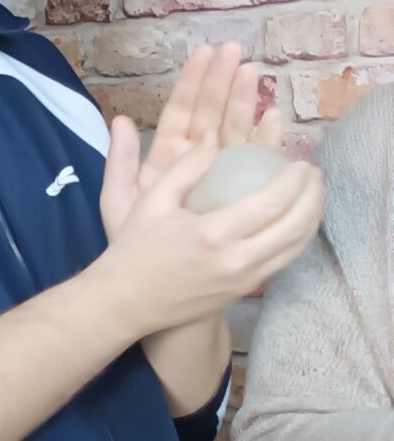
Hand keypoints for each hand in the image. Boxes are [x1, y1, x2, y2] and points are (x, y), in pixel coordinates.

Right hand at [93, 124, 323, 340]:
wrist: (126, 303)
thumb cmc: (134, 249)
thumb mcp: (152, 201)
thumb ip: (186, 167)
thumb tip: (214, 137)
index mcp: (212, 234)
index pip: (271, 203)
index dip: (294, 181)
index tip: (301, 163)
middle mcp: (236, 260)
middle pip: (294, 226)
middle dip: (312, 197)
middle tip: (314, 175)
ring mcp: (243, 281)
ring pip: (295, 248)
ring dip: (312, 218)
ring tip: (314, 195)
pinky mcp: (243, 292)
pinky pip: (283, 263)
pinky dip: (298, 240)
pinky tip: (298, 223)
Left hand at [100, 41, 281, 237]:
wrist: (157, 285)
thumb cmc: (134, 246)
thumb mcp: (119, 202)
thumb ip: (118, 162)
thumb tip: (121, 120)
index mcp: (166, 159)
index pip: (181, 112)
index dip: (193, 82)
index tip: (206, 52)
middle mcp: (195, 163)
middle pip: (212, 115)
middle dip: (223, 83)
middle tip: (235, 53)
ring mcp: (219, 176)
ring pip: (235, 132)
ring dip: (245, 103)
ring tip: (254, 74)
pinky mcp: (240, 194)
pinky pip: (255, 163)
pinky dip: (264, 140)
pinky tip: (273, 118)